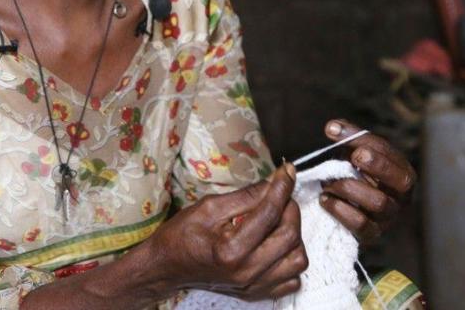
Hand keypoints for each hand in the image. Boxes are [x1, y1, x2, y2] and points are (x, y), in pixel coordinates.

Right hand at [149, 164, 306, 300]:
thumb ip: (245, 195)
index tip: (287, 171)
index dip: (282, 186)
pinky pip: (293, 279)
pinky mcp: (257, 292)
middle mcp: (246, 271)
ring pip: (298, 259)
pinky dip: (290, 259)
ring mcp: (253, 285)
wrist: (167, 266)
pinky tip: (275, 244)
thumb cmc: (181, 235)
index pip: (270, 212)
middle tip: (279, 194)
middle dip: (290, 208)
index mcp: (231, 250)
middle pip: (290, 236)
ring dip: (294, 235)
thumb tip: (273, 181)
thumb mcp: (208, 206)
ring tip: (277, 221)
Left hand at [319, 119, 415, 243]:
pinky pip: (361, 225)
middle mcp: (402, 196)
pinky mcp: (372, 234)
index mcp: (402, 172)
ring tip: (328, 181)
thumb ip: (347, 137)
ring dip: (349, 188)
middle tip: (353, 158)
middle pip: (400, 181)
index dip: (370, 143)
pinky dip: (340, 210)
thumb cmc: (356, 175)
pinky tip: (324, 199)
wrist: (349, 208)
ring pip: (379, 202)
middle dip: (377, 165)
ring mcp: (389, 218)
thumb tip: (332, 127)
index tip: (344, 136)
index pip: (393, 155)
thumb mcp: (355, 152)